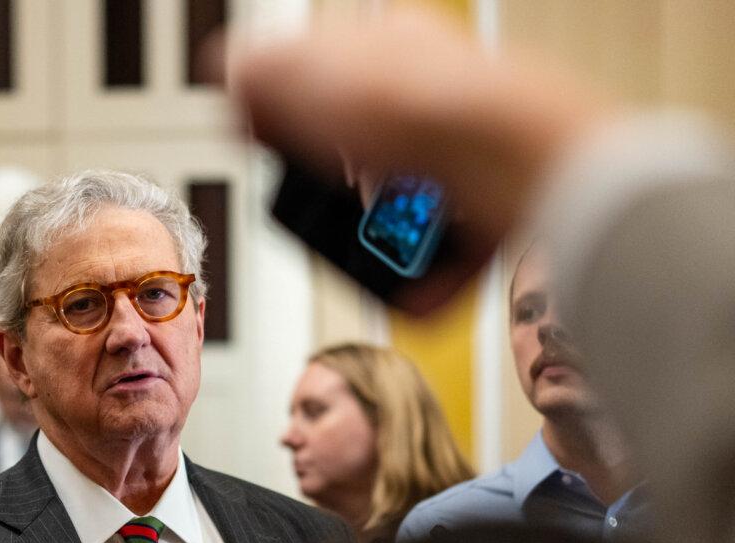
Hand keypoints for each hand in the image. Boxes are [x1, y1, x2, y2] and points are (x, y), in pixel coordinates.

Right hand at [225, 7, 615, 311]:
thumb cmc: (420, 108)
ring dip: (379, 243)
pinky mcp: (501, 211)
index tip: (277, 152)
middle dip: (339, 194)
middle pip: (366, 156)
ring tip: (372, 253)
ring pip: (408, 210)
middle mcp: (439, 97)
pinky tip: (410, 291)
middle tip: (326, 209)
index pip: (331, 77)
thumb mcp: (303, 77)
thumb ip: (258, 77)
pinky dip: (426, 283)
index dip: (296, 118)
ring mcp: (472, 156)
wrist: (513, 158)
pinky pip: (450, 257)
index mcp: (394, 47)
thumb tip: (231, 79)